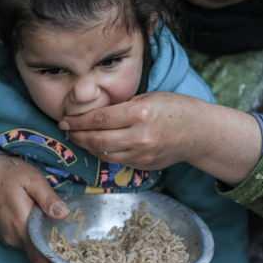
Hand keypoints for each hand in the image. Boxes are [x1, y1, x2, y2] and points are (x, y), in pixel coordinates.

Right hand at [0, 138, 68, 262]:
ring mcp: (8, 236)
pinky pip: (26, 244)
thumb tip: (64, 214)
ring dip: (48, 253)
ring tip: (71, 251)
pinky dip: (39, 244)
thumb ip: (47, 198)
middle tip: (79, 262)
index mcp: (22, 227)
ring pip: (32, 251)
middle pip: (38, 258)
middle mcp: (14, 238)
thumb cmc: (7, 173)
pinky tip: (53, 237)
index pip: (40, 259)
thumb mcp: (31, 179)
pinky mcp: (6, 232)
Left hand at [59, 92, 207, 169]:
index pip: (100, 118)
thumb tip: (94, 111)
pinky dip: (103, 154)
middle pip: (98, 140)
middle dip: (78, 136)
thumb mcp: (148, 97)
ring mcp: (142, 153)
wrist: (198, 132)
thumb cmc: (174, 108)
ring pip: (104, 154)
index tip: (65, 120)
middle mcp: (140, 136)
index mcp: (140, 113)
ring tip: (78, 139)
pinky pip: (117, 161)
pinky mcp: (144, 165)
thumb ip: (122, 106)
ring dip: (87, 147)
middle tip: (66, 131)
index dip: (78, 121)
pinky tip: (96, 147)